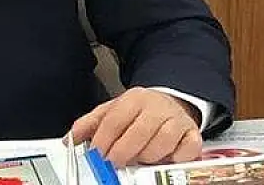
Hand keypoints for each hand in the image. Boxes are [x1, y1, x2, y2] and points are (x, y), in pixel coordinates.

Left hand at [70, 88, 202, 167]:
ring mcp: (177, 120)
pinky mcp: (192, 134)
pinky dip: (176, 158)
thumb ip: (91, 124)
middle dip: (123, 151)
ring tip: (139, 160)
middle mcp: (157, 108)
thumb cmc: (139, 112)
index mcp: (134, 99)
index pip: (115, 119)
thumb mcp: (112, 111)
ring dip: (148, 156)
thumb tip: (71, 139)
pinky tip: (165, 159)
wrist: (171, 103)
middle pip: (139, 131)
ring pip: (163, 141)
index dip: (104, 140)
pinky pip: (188, 149)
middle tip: (114, 163)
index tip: (96, 155)